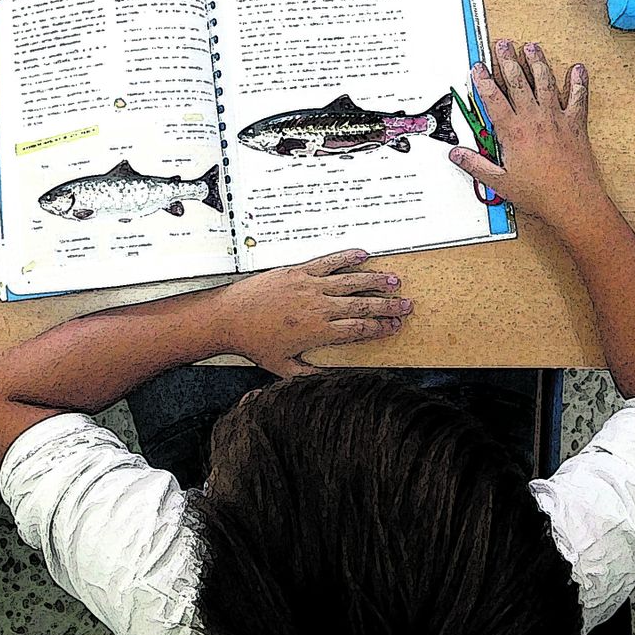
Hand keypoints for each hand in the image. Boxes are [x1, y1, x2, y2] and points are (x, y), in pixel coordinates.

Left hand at [215, 249, 410, 375]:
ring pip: (351, 282)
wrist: (228, 318)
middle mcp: (318, 307)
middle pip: (362, 305)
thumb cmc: (252, 342)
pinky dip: (346, 257)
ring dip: (375, 281)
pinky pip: (328, 262)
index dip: (380, 327)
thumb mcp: (282, 367)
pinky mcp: (297, 271)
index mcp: (318, 331)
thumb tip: (328, 380)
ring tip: (393, 280)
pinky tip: (362, 255)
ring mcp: (309, 286)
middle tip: (406, 305)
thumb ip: (308, 374)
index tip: (394, 326)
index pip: (359, 329)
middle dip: (387, 306)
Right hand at [449, 39, 604, 225]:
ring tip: (531, 47)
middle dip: (508, 60)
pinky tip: (578, 68)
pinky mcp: (575, 124)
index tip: (478, 67)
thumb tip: (457, 155)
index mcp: (514, 132)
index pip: (493, 99)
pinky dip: (579, 82)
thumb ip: (476, 165)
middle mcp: (535, 119)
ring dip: (537, 62)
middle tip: (503, 44)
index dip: (483, 81)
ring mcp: (556, 118)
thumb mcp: (500, 182)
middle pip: (518, 82)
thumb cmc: (540, 194)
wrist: (573, 200)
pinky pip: (578, 97)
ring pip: (545, 82)